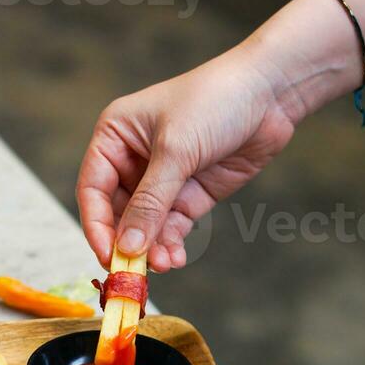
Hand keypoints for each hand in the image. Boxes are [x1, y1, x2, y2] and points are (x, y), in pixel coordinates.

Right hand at [76, 40, 297, 272]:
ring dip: (151, 248)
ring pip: (145, 225)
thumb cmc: (215, 101)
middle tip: (134, 272)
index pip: (92, 188)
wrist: (272, 93)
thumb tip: (126, 247)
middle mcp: (132, 159)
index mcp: (114, 136)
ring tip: (164, 265)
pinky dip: (171, 244)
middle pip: (116, 212)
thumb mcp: (176, 150)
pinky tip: (176, 257)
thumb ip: (150, 202)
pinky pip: (171, 226)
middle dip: (127, 241)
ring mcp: (162, 179)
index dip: (96, 225)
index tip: (106, 255)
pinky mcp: (190, 194)